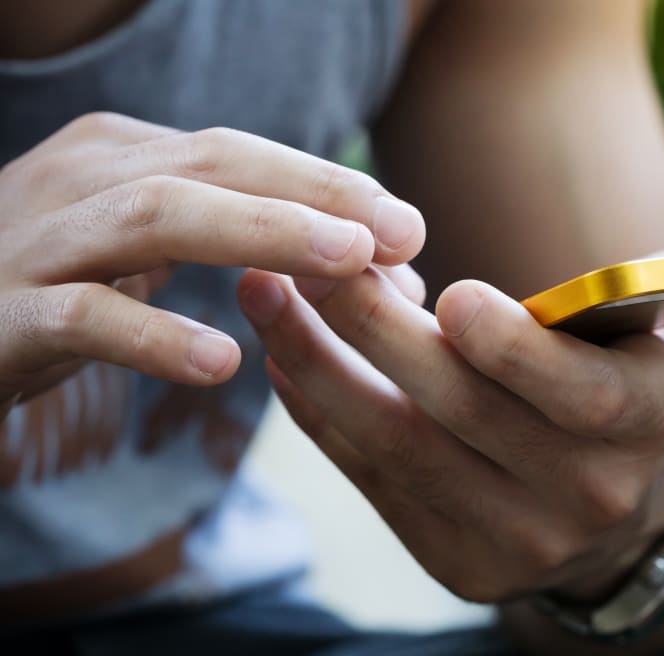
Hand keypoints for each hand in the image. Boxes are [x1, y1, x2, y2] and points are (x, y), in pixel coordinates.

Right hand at [0, 112, 424, 411]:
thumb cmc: (57, 290)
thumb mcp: (146, 252)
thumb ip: (241, 247)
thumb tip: (379, 272)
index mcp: (123, 157)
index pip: (240, 155)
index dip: (328, 184)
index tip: (409, 224)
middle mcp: (82, 178)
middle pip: (213, 166)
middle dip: (316, 196)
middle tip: (404, 233)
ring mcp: (38, 240)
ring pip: (156, 216)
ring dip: (263, 234)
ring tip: (349, 265)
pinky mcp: (3, 317)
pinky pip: (83, 318)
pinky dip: (155, 335)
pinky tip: (223, 362)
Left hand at [239, 176, 663, 601]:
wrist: (615, 510)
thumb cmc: (642, 388)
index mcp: (644, 428)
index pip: (582, 399)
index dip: (518, 352)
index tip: (451, 293)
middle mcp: (581, 495)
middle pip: (464, 413)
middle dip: (381, 335)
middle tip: (319, 260)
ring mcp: (510, 537)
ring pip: (399, 447)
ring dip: (325, 366)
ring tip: (271, 292)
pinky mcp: (451, 555)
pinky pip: (371, 478)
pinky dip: (321, 412)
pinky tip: (286, 350)